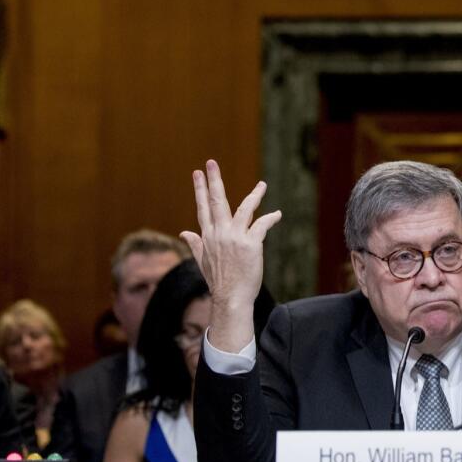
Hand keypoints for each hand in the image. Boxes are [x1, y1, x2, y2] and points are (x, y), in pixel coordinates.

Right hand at [180, 159, 280, 352]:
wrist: (231, 298)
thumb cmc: (219, 282)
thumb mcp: (202, 261)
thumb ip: (195, 244)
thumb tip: (184, 233)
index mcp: (208, 236)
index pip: (202, 208)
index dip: (199, 189)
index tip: (197, 173)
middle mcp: (219, 234)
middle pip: (216, 202)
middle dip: (213, 181)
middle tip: (211, 163)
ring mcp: (235, 237)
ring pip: (244, 209)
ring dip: (254, 195)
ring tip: (262, 184)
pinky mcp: (251, 244)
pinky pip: (262, 224)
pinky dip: (270, 217)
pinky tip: (277, 214)